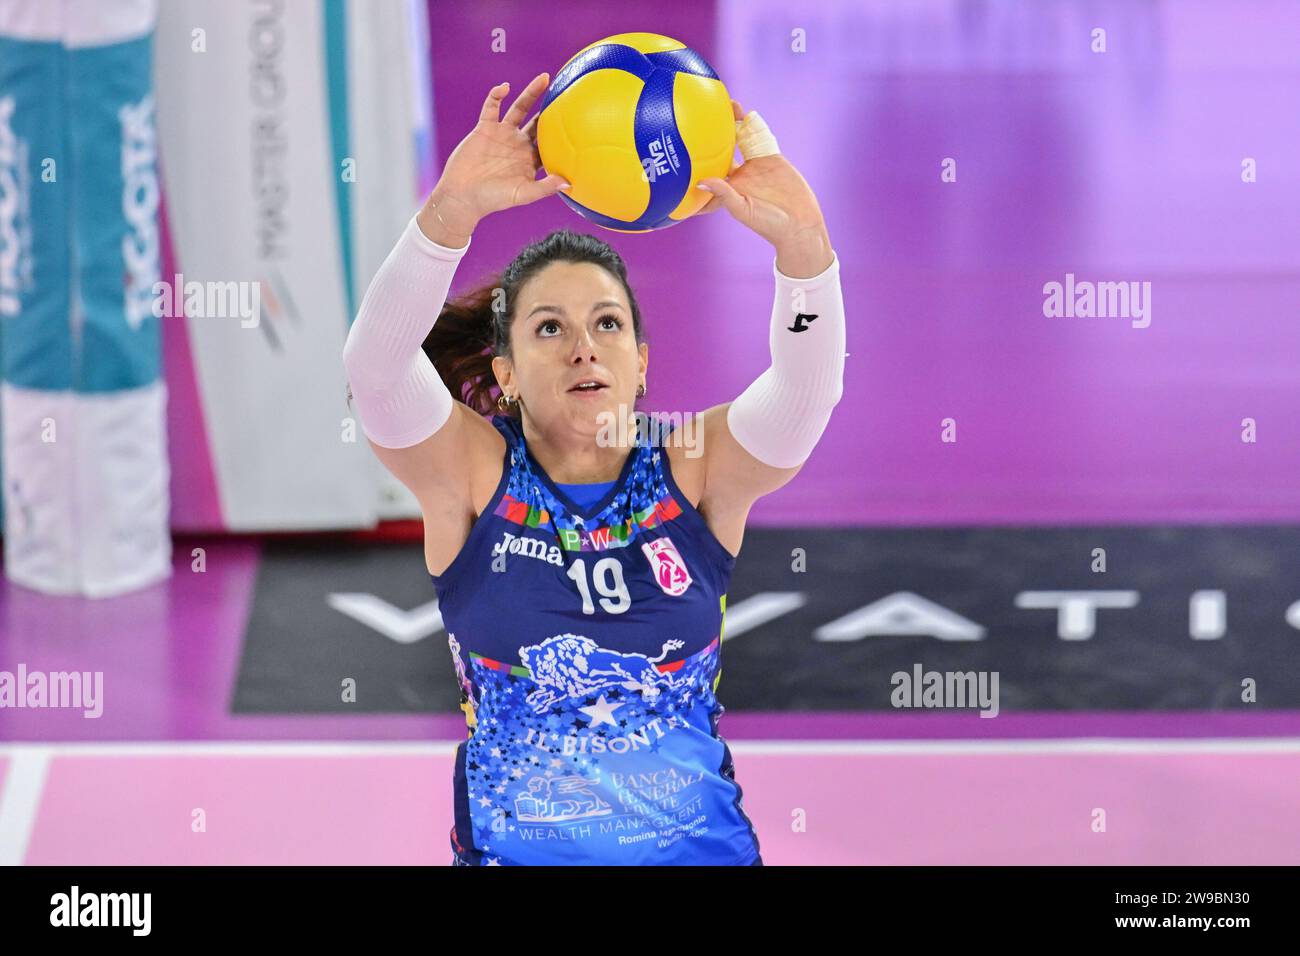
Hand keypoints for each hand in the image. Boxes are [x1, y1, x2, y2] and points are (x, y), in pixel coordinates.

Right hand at [418, 74, 568, 246]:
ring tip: (544, 78)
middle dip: (551, 107)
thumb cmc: (493, 199)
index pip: (550, 142)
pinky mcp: (485, 128)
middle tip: (567, 90)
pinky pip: (492, 106)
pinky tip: (505, 87)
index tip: (578, 118)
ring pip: (519, 108)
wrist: (462, 195)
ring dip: (530, 93)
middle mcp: (518, 144)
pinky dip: (497, 95)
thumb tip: (568, 183)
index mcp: (530, 159)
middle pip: (539, 121)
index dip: (563, 132)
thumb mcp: (522, 195)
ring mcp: (502, 134)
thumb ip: (544, 188)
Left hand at [697, 100, 833, 277]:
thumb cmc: (768, 224)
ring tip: (721, 104)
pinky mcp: (770, 157)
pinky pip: (759, 136)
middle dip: (710, 134)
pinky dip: (752, 124)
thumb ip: (723, 194)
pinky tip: (744, 111)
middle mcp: (738, 174)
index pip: (706, 170)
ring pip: (739, 138)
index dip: (694, 160)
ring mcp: (754, 164)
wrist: (800, 223)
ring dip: (730, 123)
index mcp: (726, 187)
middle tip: (697, 114)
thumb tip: (700, 182)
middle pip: (720, 148)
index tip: (678, 147)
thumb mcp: (743, 209)